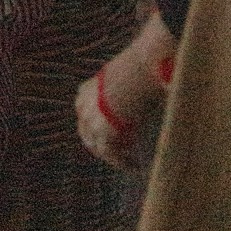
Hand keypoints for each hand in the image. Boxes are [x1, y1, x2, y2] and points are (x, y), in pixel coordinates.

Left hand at [75, 11, 178, 166]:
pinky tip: (135, 166)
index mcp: (87, 90)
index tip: (112, 136)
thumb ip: (129, 87)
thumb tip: (147, 88)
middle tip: (119, 156)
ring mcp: (92, 119)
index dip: (95, 129)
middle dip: (102, 146)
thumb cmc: (144, 63)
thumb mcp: (127, 77)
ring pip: (98, 147)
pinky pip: (112, 154)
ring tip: (131, 164)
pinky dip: (123, 162)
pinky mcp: (105, 131)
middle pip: (87, 134)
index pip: (84, 116)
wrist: (144, 63)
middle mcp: (84, 106)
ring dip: (114, 157)